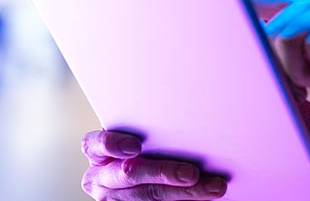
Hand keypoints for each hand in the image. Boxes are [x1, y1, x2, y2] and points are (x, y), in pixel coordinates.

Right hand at [80, 130, 227, 199]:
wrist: (130, 183)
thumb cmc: (138, 151)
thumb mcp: (133, 139)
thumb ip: (145, 132)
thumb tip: (183, 117)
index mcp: (97, 154)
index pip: (96, 145)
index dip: (113, 144)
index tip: (136, 146)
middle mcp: (100, 179)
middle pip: (129, 174)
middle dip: (163, 173)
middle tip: (192, 173)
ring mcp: (114, 200)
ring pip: (149, 197)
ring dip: (186, 194)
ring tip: (213, 187)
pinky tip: (204, 198)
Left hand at [248, 0, 309, 129]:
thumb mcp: (300, 70)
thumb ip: (275, 53)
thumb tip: (239, 43)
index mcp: (306, 5)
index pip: (261, 0)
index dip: (236, 2)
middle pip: (272, 29)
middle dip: (283, 67)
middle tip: (305, 86)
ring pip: (288, 36)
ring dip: (302, 71)